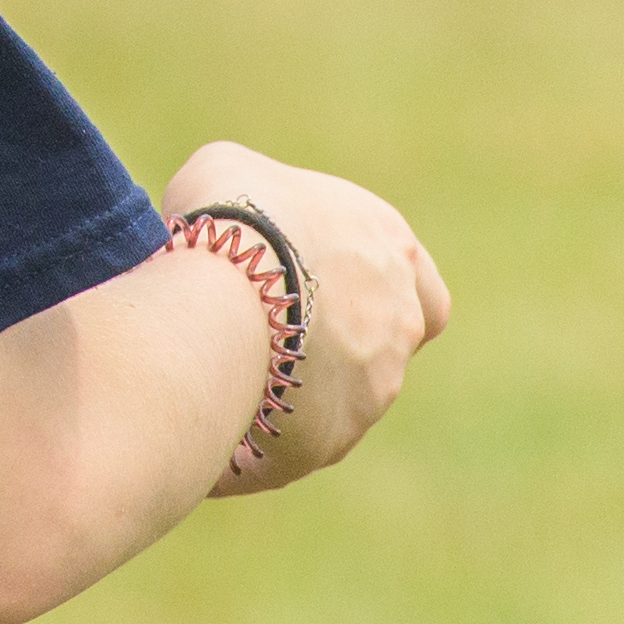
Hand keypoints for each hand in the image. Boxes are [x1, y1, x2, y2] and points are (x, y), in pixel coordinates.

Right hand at [164, 138, 446, 488]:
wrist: (231, 282)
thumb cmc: (236, 211)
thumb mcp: (234, 169)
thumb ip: (251, 198)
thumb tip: (225, 229)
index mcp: (391, 247)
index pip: (419, 288)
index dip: (373, 296)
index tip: (317, 297)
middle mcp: (399, 321)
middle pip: (381, 350)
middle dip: (330, 353)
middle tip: (264, 344)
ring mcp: (373, 386)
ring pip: (337, 404)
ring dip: (290, 402)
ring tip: (218, 392)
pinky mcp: (329, 438)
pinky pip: (286, 454)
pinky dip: (249, 454)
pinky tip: (203, 438)